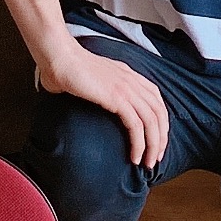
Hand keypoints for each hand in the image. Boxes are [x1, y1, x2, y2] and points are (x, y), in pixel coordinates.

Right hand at [38, 39, 172, 171]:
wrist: (59, 57)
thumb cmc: (66, 67)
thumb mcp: (91, 78)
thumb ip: (98, 89)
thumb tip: (89, 102)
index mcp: (128, 74)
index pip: (156, 99)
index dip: (160, 121)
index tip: (155, 140)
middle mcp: (132, 81)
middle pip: (159, 113)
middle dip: (161, 138)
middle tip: (156, 158)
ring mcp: (126, 89)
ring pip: (152, 121)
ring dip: (153, 146)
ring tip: (147, 163)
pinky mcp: (117, 98)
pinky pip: (136, 126)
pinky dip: (139, 144)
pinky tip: (133, 157)